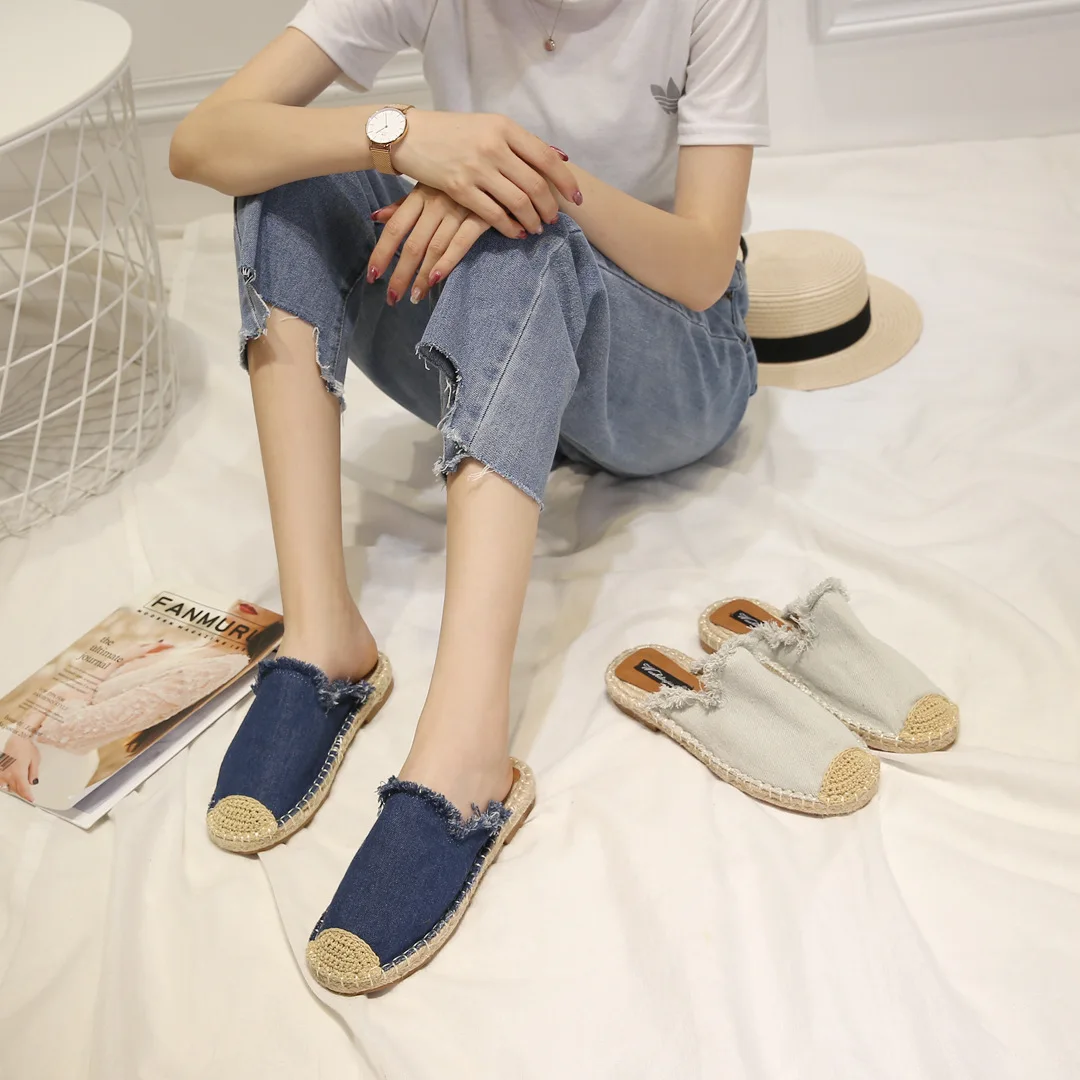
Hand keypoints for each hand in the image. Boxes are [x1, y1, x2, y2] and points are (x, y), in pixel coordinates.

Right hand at [0, 733, 40, 802]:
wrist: (17, 739)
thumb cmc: (26, 748)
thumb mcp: (35, 760)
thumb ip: (33, 773)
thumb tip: (33, 783)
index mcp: (19, 773)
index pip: (23, 789)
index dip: (28, 796)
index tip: (31, 799)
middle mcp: (9, 775)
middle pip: (15, 789)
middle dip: (22, 793)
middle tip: (28, 794)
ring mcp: (2, 772)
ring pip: (7, 786)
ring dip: (14, 788)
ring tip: (20, 787)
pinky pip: (1, 780)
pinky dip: (5, 783)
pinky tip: (9, 782)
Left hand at [369, 184, 490, 305]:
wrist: (500, 166)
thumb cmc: (460, 176)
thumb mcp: (429, 184)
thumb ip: (403, 205)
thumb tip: (375, 218)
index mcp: (420, 194)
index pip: (395, 228)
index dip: (381, 253)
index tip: (373, 276)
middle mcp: (436, 202)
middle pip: (412, 244)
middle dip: (401, 274)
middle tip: (393, 297)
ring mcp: (458, 209)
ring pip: (435, 248)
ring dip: (423, 276)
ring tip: (415, 296)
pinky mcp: (481, 216)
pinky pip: (461, 243)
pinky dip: (448, 262)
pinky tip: (437, 280)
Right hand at [392, 111, 580, 238]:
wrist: (408, 135)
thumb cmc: (451, 132)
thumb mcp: (487, 127)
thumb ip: (518, 143)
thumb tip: (557, 157)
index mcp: (504, 127)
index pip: (546, 157)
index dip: (566, 182)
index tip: (576, 198)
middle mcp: (493, 146)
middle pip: (535, 185)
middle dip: (549, 208)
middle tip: (552, 219)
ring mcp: (476, 167)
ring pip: (518, 202)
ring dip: (532, 220)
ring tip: (535, 228)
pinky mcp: (459, 187)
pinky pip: (493, 214)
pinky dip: (509, 227)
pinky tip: (515, 232)